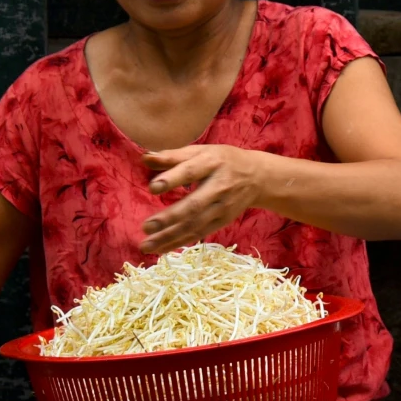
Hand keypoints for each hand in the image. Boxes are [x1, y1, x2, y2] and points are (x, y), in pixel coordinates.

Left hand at [139, 144, 273, 250]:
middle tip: (146, 226)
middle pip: (194, 205)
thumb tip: (144, 157)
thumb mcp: (201, 151)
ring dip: (170, 237)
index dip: (173, 179)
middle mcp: (219, 187)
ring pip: (195, 225)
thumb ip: (173, 156)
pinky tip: (161, 250)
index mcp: (212, 164)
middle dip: (169, 218)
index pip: (191, 172)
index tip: (153, 187)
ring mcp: (222, 208)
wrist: (257, 177)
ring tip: (147, 245)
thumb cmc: (222, 160)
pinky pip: (198, 234)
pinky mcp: (222, 222)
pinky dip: (179, 243)